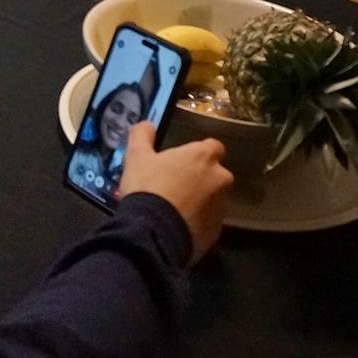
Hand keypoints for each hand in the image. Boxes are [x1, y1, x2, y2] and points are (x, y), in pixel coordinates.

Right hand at [117, 122, 231, 264]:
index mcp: (203, 156)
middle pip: (214, 174)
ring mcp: (221, 207)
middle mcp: (219, 179)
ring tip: (173, 209)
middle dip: (199, 179)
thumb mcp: (136, 156)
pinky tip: (177, 226)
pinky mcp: (216, 231)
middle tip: (174, 185)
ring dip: (199, 201)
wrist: (153, 233)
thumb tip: (146, 125)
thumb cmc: (148, 187)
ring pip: (213, 199)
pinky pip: (208, 222)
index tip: (181, 160)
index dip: (197, 153)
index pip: (212, 146)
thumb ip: (142, 135)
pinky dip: (197, 222)